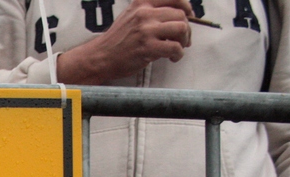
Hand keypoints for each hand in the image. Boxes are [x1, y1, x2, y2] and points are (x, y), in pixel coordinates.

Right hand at [56, 0, 192, 84]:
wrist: (101, 57)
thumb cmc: (116, 40)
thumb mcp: (130, 15)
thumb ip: (149, 10)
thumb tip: (174, 14)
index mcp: (141, 3)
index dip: (186, 5)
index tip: (189, 14)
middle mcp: (144, 14)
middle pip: (180, 14)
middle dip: (186, 28)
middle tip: (184, 38)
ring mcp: (146, 30)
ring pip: (181, 28)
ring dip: (185, 40)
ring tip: (179, 47)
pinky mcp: (148, 48)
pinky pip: (175, 47)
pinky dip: (178, 54)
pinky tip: (173, 57)